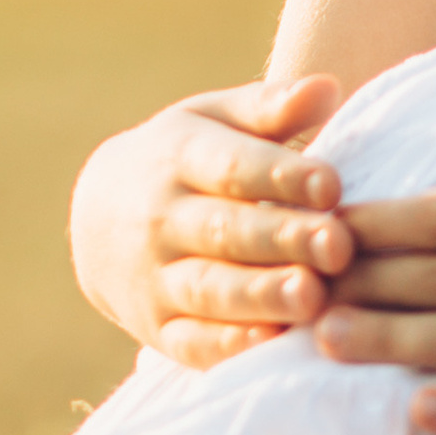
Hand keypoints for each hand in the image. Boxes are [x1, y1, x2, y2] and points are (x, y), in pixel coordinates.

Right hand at [69, 75, 353, 368]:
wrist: (96, 217)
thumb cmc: (186, 159)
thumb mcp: (215, 120)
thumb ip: (271, 108)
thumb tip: (327, 87)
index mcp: (179, 157)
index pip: (232, 166)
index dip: (281, 175)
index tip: (332, 183)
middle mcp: (161, 219)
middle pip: (225, 230)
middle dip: (282, 239)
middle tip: (339, 245)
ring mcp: (154, 278)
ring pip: (210, 289)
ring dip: (261, 296)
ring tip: (312, 296)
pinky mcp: (157, 330)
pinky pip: (192, 342)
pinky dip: (229, 347)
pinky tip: (271, 343)